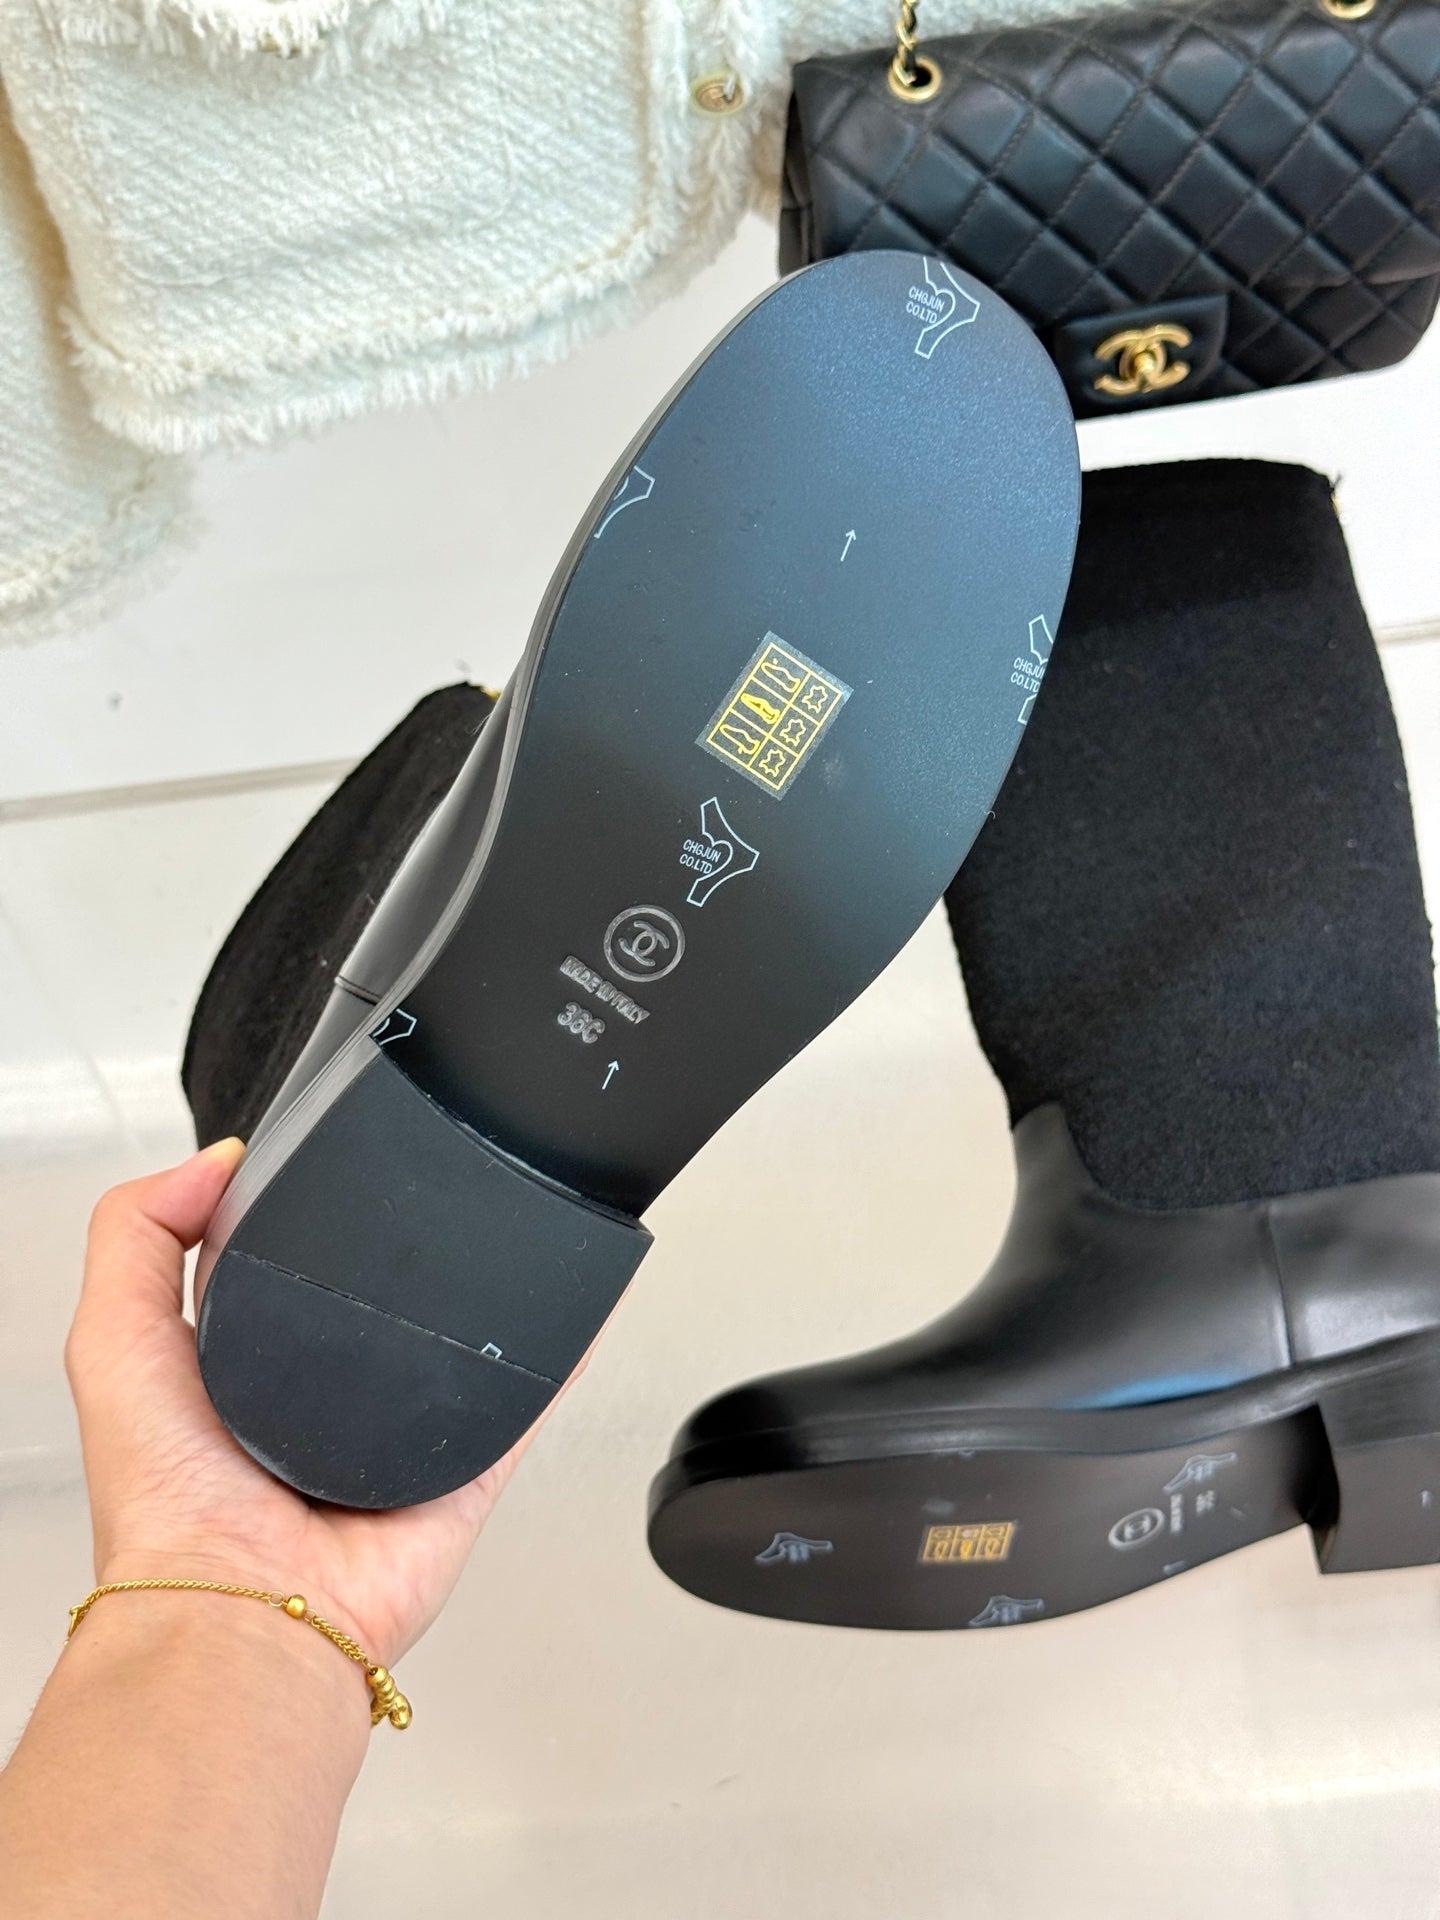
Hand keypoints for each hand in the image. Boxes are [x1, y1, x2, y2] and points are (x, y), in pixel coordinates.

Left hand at [67, 1140, 528, 1666]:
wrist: (247, 1607)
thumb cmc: (170, 1507)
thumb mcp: (114, 1342)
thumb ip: (135, 1236)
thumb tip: (212, 1159)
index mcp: (240, 1370)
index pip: (281, 1269)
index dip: (303, 1218)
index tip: (327, 1165)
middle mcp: (323, 1406)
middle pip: (380, 1307)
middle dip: (404, 1258)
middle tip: (421, 1205)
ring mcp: (398, 1442)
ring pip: (459, 1353)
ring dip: (486, 1304)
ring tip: (503, 1236)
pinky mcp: (460, 1476)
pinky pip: (521, 1408)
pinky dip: (553, 1361)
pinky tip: (574, 1313)